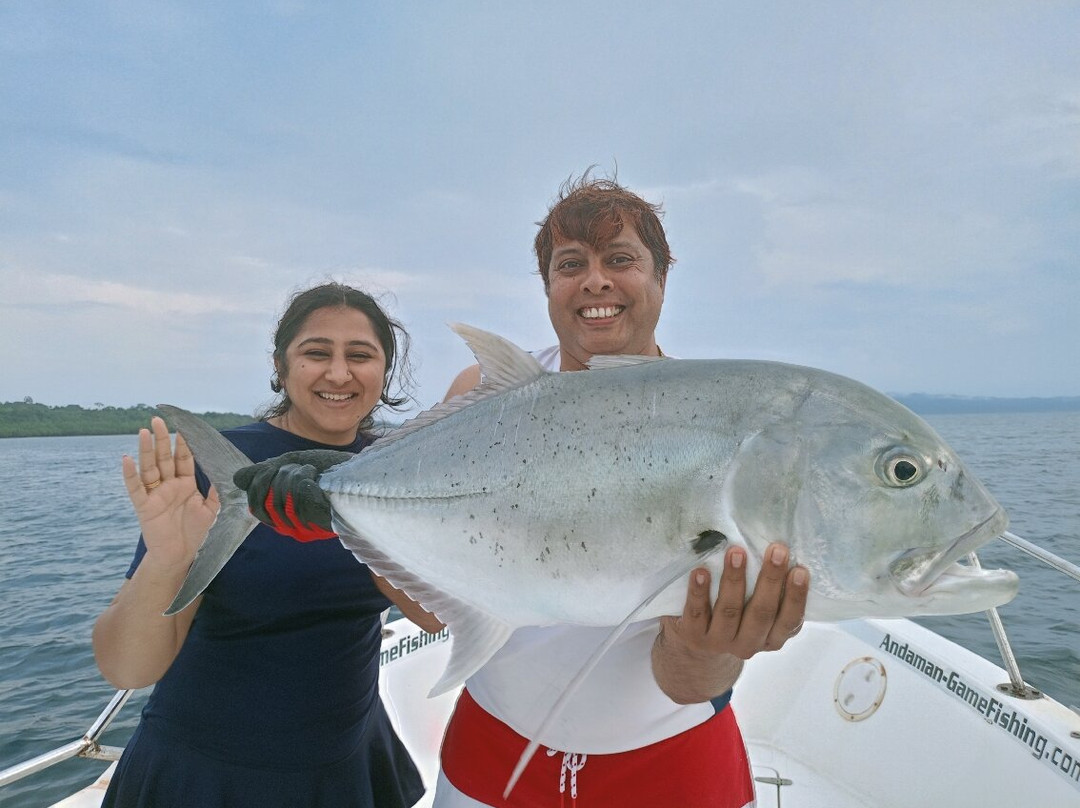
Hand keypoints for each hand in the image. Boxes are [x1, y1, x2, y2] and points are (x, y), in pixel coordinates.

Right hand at [121, 417, 218, 572]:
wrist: (180, 555)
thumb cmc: (195, 532)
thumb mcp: (211, 509)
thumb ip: (216, 491)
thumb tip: (224, 473)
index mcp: (185, 484)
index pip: (183, 459)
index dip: (183, 444)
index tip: (183, 428)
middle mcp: (168, 485)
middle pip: (164, 458)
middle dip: (162, 439)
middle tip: (157, 420)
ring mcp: (155, 494)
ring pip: (148, 467)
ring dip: (145, 450)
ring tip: (144, 431)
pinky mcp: (144, 506)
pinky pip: (135, 488)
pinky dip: (130, 474)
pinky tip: (126, 459)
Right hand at [232, 450, 350, 540]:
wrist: (363, 467)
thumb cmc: (332, 468)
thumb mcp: (292, 464)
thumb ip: (265, 473)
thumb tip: (237, 479)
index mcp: (285, 516)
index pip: (256, 508)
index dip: (258, 484)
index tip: (274, 467)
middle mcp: (295, 526)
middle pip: (267, 502)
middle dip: (277, 476)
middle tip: (296, 468)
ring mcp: (310, 526)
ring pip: (283, 498)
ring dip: (294, 474)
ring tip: (309, 471)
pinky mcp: (324, 520)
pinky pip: (300, 497)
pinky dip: (304, 478)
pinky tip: (317, 476)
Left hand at [653, 542, 808, 702]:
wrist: (698, 647)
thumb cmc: (738, 617)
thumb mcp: (759, 613)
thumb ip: (771, 593)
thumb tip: (782, 553)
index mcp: (772, 638)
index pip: (790, 620)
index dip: (796, 597)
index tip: (800, 570)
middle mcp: (748, 644)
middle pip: (762, 612)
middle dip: (771, 579)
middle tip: (777, 550)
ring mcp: (720, 642)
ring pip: (730, 610)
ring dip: (734, 578)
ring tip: (736, 552)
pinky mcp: (694, 636)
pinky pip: (697, 612)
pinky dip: (699, 592)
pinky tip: (701, 571)